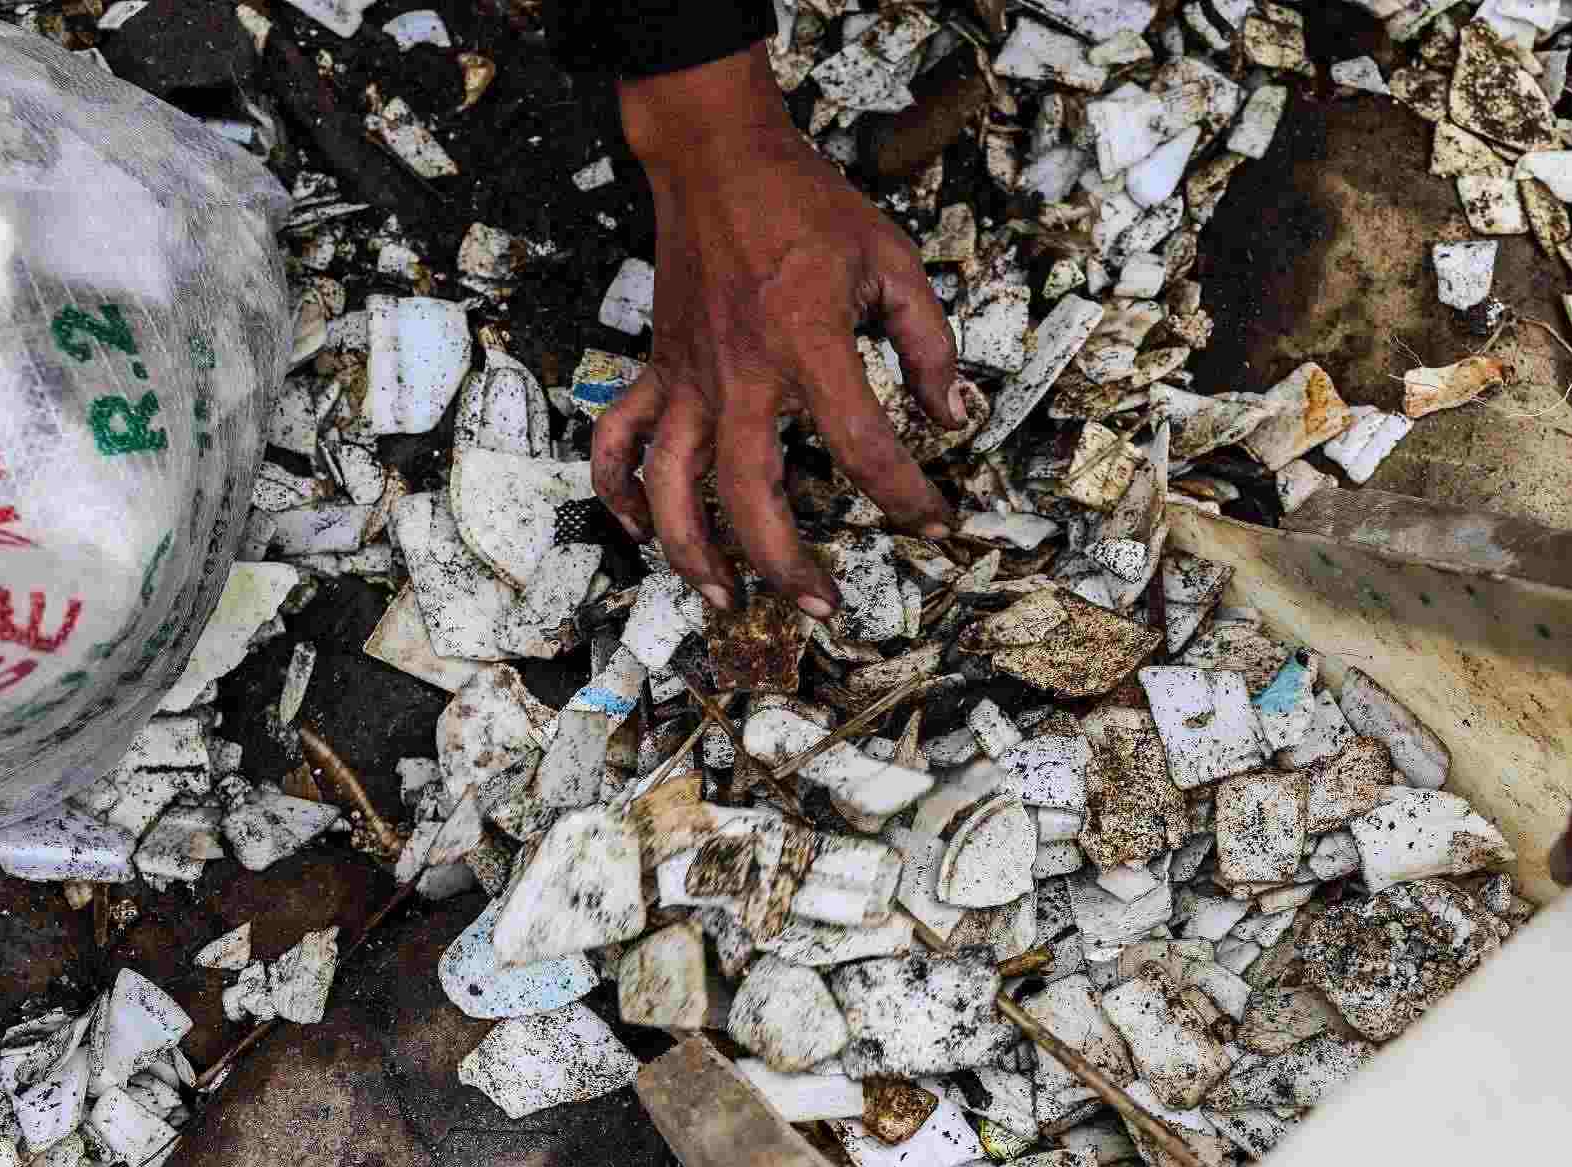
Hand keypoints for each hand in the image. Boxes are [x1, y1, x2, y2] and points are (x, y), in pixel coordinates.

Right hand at [593, 47, 968, 618]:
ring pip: (669, 486)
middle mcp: (739, 373)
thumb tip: (953, 416)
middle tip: (822, 606)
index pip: (863, 445)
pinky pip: (618, 440)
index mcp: (807, 345)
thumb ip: (931, 346)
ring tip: (724, 598)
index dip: (907, 496)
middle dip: (785, 564)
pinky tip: (641, 527)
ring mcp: (688, 377)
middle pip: (749, 495)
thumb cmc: (806, 205)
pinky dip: (620, 491)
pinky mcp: (658, 370)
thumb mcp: (893, 263)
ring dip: (690, 553)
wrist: (717, 155)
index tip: (935, 521)